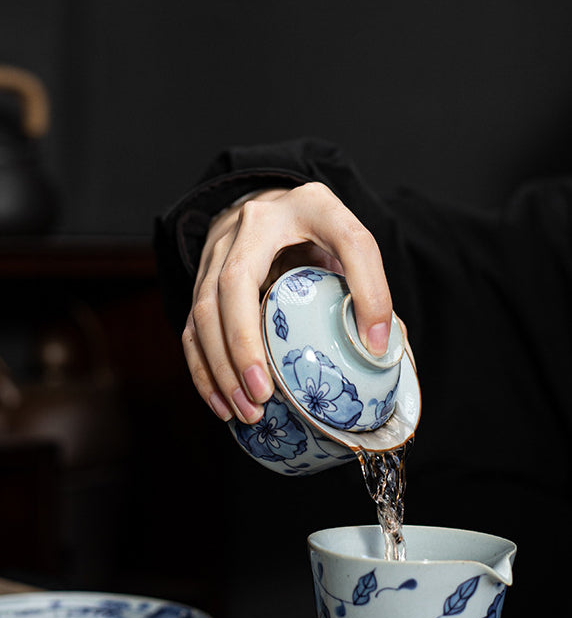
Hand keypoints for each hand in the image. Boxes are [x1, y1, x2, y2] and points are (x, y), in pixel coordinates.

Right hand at [182, 182, 392, 423]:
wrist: (269, 209)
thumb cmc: (314, 235)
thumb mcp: (349, 246)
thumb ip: (369, 286)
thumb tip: (377, 346)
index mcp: (308, 205)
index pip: (347, 239)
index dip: (366, 287)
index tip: (372, 341)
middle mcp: (252, 224)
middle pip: (235, 284)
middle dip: (244, 346)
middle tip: (264, 394)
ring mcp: (218, 252)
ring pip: (204, 311)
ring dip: (221, 368)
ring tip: (247, 411)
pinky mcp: (201, 281)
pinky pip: (192, 327)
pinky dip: (204, 370)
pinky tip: (222, 404)